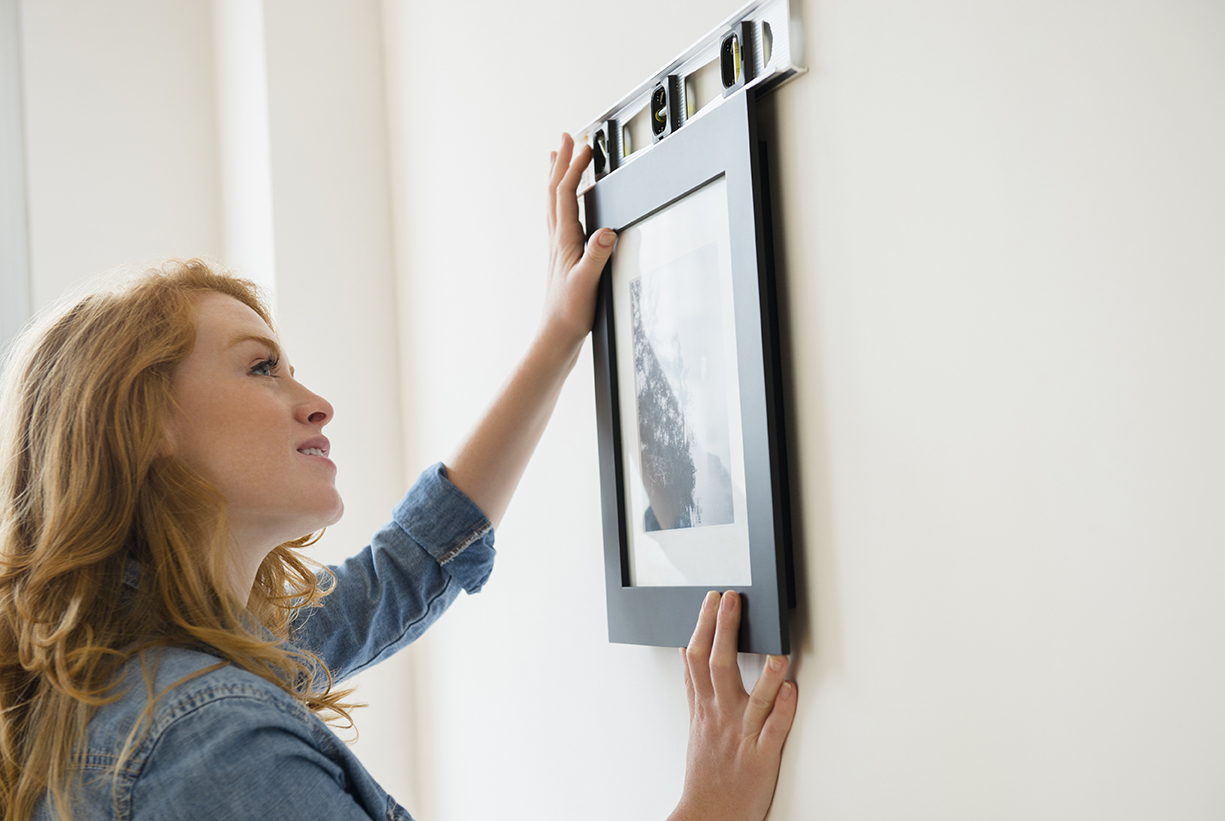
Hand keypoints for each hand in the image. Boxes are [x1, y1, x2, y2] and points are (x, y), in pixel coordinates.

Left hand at [541, 133, 616, 355]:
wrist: (556, 334)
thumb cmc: (570, 312)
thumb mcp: (587, 283)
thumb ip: (597, 256)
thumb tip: (606, 231)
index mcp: (564, 239)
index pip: (567, 193)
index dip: (575, 166)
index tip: (585, 145)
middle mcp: (557, 238)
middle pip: (555, 190)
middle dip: (562, 161)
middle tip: (567, 137)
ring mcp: (557, 246)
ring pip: (554, 201)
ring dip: (557, 175)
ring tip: (557, 156)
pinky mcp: (561, 255)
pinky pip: (558, 216)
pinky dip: (561, 198)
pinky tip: (566, 203)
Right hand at [670, 591, 796, 820]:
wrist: (709, 815)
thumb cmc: (706, 770)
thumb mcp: (694, 723)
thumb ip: (694, 687)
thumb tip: (687, 651)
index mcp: (704, 708)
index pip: (696, 658)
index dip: (703, 625)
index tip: (712, 598)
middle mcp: (721, 717)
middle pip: (718, 667)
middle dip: (724, 631)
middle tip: (732, 601)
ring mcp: (741, 736)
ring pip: (753, 699)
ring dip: (765, 674)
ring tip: (775, 649)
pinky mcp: (762, 757)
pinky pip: (774, 731)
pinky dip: (783, 711)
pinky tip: (792, 690)